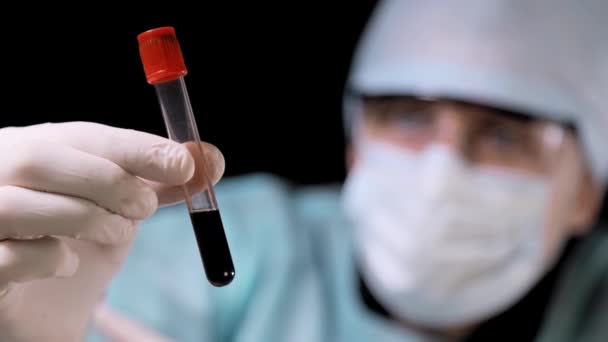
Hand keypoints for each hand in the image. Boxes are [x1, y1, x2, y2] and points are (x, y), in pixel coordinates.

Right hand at [0, 122, 224, 340]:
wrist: (39, 305)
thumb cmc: (78, 240)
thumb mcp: (122, 207)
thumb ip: (160, 182)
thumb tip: (212, 159)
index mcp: (35, 148)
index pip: (83, 135)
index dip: (137, 148)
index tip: (186, 164)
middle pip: (40, 158)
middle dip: (109, 182)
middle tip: (148, 207)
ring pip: (18, 204)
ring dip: (86, 220)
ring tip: (115, 232)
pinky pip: (6, 258)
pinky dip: (49, 259)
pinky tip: (67, 263)